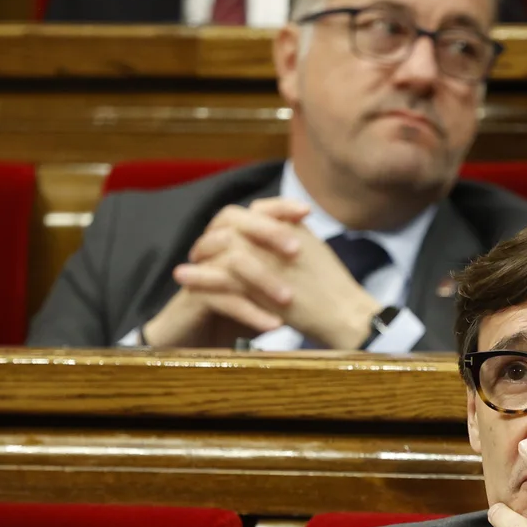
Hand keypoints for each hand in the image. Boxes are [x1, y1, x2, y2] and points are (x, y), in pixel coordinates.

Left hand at [172, 199, 381, 349]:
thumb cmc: (335, 288)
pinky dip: (199, 278)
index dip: (230, 224)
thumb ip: (293, 234)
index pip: (251, 213)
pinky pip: (219, 275)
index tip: (219, 236)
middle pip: (229, 224)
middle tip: (197, 253)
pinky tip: (186, 282)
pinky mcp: (254, 285)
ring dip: (199, 258)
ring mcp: (262, 258)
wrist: (343, 313)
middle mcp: (272, 235)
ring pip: (219, 248)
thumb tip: (275, 230)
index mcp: (288, 225)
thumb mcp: (315, 248)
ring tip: (182, 272)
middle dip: (210, 237)